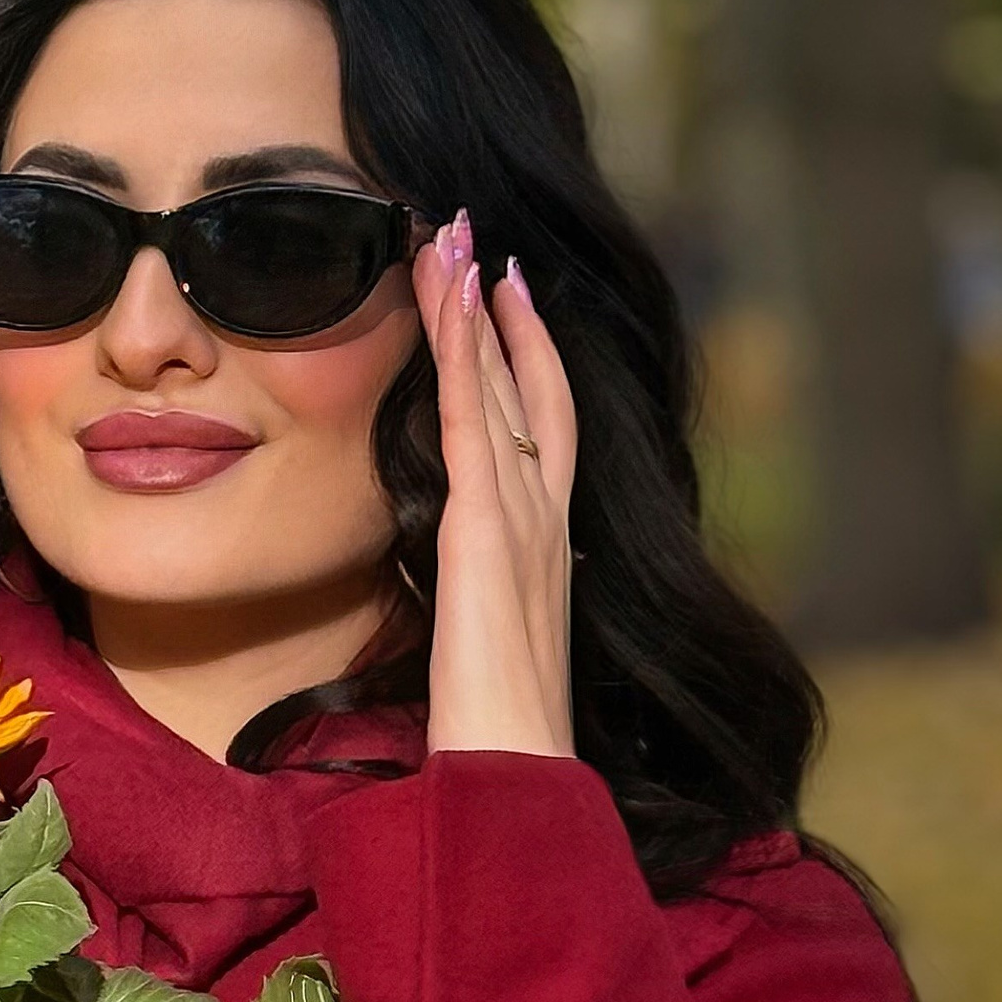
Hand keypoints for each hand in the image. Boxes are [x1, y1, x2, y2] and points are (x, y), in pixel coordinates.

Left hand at [414, 212, 577, 757]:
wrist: (513, 768)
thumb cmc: (496, 731)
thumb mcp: (486, 645)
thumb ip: (482, 600)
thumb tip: (466, 585)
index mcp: (548, 547)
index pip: (544, 429)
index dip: (530, 358)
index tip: (504, 298)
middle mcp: (547, 519)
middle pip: (535, 386)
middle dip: (506, 309)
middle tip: (476, 236)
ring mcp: (522, 517)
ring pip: (505, 384)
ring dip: (476, 305)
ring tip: (453, 233)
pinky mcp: (486, 526)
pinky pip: (475, 418)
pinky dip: (467, 351)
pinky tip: (453, 295)